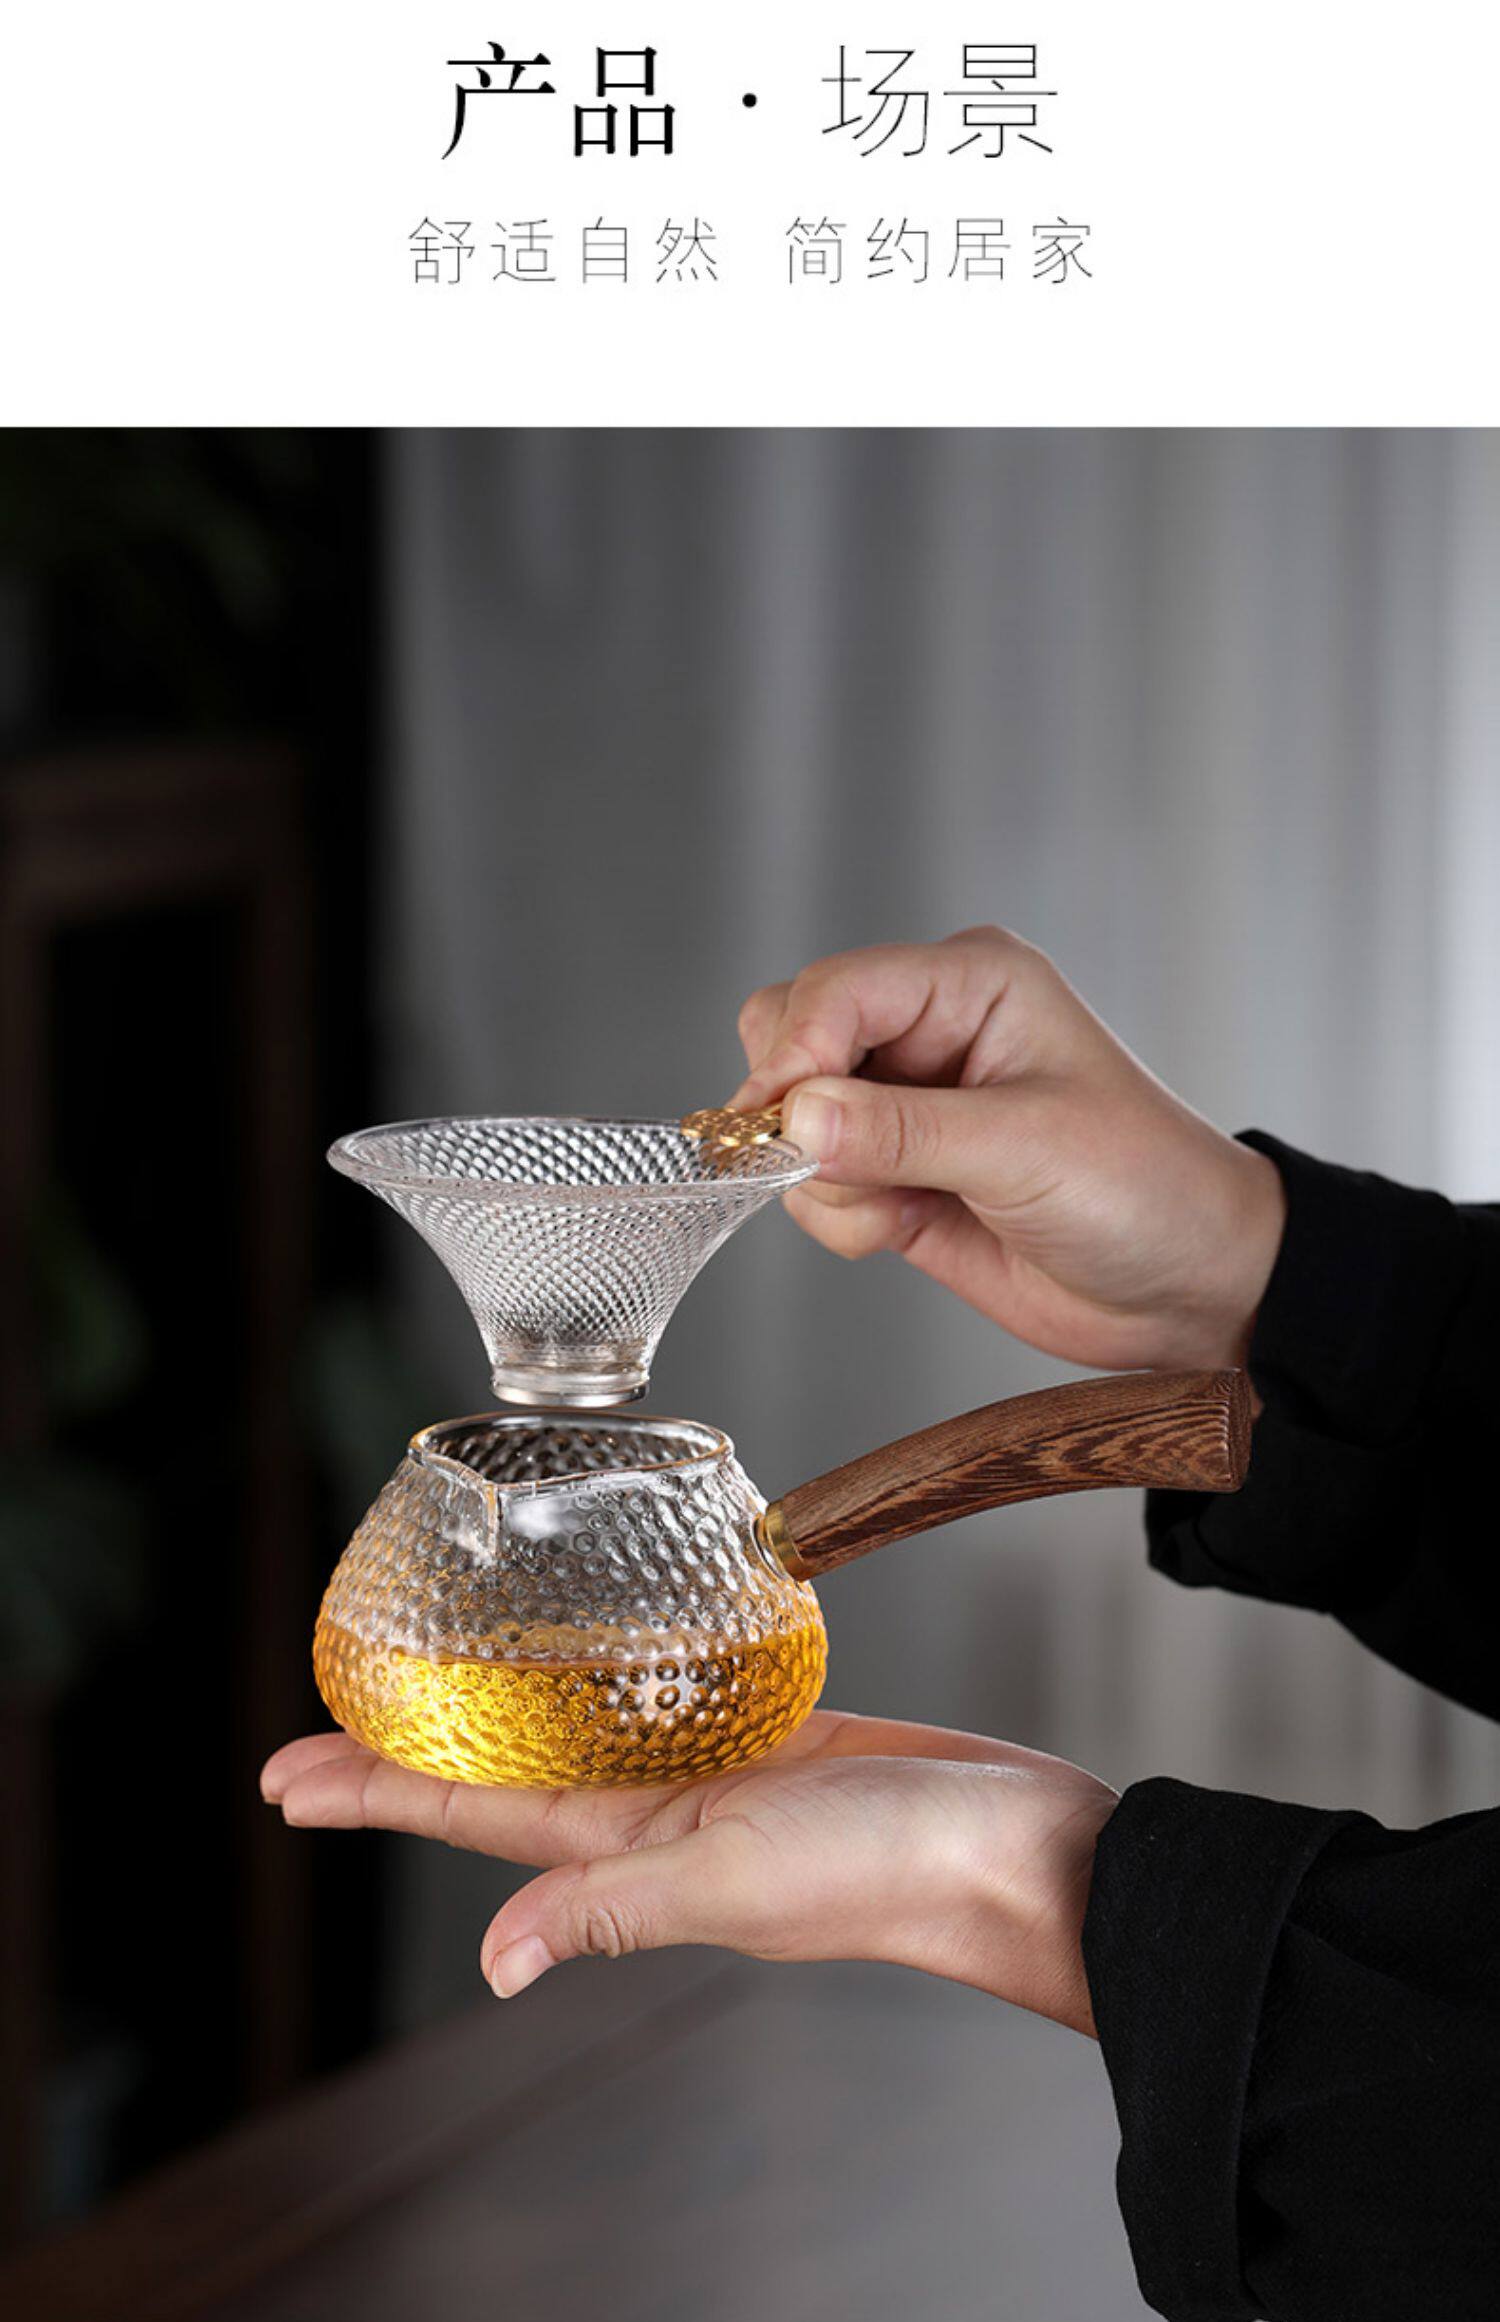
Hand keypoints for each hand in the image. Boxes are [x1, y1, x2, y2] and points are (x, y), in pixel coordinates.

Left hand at [262, 1712, 1114, 2033]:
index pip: (475, 1814)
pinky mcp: (770, 1735)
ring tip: (436, 1683)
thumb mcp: (738, 1880)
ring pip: (579, 1736)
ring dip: (499, 1714)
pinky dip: (613, 1683)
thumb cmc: (893, 1868)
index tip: (288, 1778)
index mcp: (635, 1854)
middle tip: (326, 1719)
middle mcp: (657, 1820)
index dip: (378, 1794)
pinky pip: (665, 1704)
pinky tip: (594, 1656)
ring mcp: (711, 1780)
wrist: (1015, 1847)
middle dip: (411, 1752)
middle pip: (504, 1774)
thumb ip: (619, 1908)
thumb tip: (495, 1963)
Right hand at [732, 925, 1285, 1372]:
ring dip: (824, 1178)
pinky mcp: (894, 1176)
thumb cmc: (1145, 1188)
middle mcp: (928, 1032)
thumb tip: (793, 1118)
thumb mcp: (1025, 1149)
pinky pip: (813, 1186)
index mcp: (969, 984)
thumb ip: (901, 1131)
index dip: (796, 1053)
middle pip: (789, 1036)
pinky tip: (908, 1229)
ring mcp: (905, 1107)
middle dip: (796, 1111)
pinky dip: (840, 1218)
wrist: (1185, 1288)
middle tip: (842, 1167)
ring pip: (788, 1120)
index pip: (836, 991)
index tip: (784, 1124)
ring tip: (904, 1208)